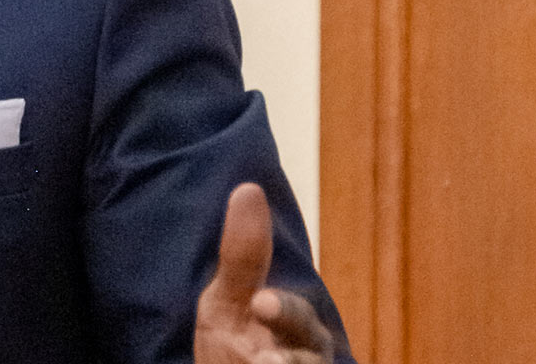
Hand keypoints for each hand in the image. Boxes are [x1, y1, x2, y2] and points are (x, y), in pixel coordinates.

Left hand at [194, 183, 335, 363]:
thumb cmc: (231, 348)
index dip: (282, 310)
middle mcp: (309, 359)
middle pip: (309, 357)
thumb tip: (248, 189)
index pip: (295, 317)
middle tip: (264, 361)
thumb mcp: (225, 305)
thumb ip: (242, 257)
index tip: (260, 303)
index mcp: (296, 329)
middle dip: (290, 358)